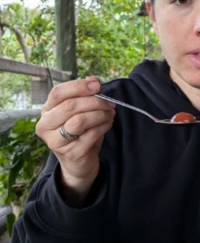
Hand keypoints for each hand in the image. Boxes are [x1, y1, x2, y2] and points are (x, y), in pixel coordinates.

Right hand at [36, 76, 114, 204]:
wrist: (79, 162)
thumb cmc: (80, 133)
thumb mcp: (81, 112)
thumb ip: (85, 96)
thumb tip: (93, 79)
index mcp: (47, 111)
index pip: (58, 92)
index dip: (79, 86)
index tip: (97, 85)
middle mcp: (46, 125)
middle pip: (70, 106)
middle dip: (95, 102)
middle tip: (110, 103)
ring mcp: (55, 141)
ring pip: (79, 120)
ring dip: (100, 114)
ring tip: (110, 114)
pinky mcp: (70, 153)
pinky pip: (90, 135)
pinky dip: (103, 127)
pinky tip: (108, 124)